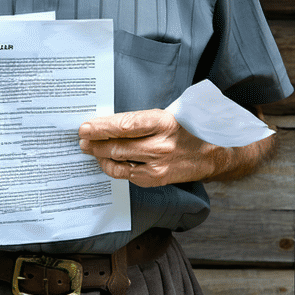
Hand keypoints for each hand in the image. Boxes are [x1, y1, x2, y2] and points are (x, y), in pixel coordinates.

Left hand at [78, 109, 228, 186]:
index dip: (101, 128)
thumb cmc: (183, 129)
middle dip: (94, 142)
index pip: (125, 125)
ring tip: (89, 148)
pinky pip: (125, 174)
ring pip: (118, 162)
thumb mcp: (164, 116)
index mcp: (163, 123)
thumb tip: (104, 123)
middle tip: (81, 138)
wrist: (212, 154)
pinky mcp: (156, 179)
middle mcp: (161, 145)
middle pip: (117, 146)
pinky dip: (112, 167)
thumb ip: (137, 120)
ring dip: (99, 155)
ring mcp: (158, 165)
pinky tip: (106, 160)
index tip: (85, 127)